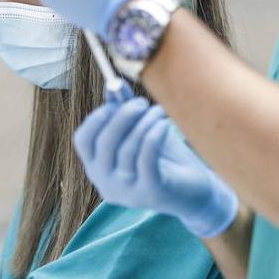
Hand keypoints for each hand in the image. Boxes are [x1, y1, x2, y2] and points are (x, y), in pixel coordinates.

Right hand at [73, 97, 238, 237]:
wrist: (194, 194)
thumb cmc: (166, 160)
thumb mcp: (141, 133)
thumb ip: (124, 112)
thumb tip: (114, 84)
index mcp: (98, 169)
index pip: (83, 140)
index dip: (97, 117)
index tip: (116, 101)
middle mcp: (106, 183)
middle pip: (104, 142)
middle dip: (123, 116)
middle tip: (142, 103)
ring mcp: (127, 191)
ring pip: (127, 148)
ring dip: (144, 123)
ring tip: (159, 112)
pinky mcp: (149, 192)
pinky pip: (146, 157)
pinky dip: (154, 135)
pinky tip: (165, 124)